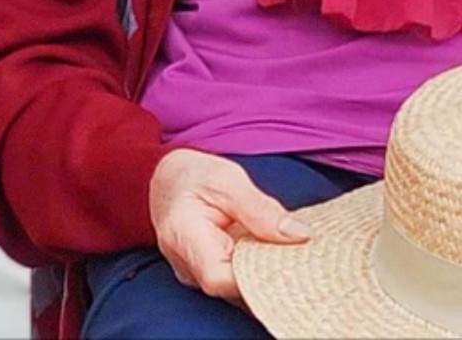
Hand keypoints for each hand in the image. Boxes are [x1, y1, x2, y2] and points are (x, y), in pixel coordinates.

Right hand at [149, 148, 310, 303]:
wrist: (168, 179)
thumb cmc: (192, 175)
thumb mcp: (227, 179)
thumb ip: (261, 208)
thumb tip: (300, 235)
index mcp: (183, 236)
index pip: (221, 278)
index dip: (258, 278)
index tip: (286, 261)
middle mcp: (185, 265)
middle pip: (234, 290)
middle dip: (270, 277)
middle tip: (297, 257)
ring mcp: (194, 276)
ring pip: (237, 292)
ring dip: (264, 276)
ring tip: (285, 253)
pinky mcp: (206, 279)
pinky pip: (235, 286)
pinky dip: (256, 275)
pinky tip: (271, 258)